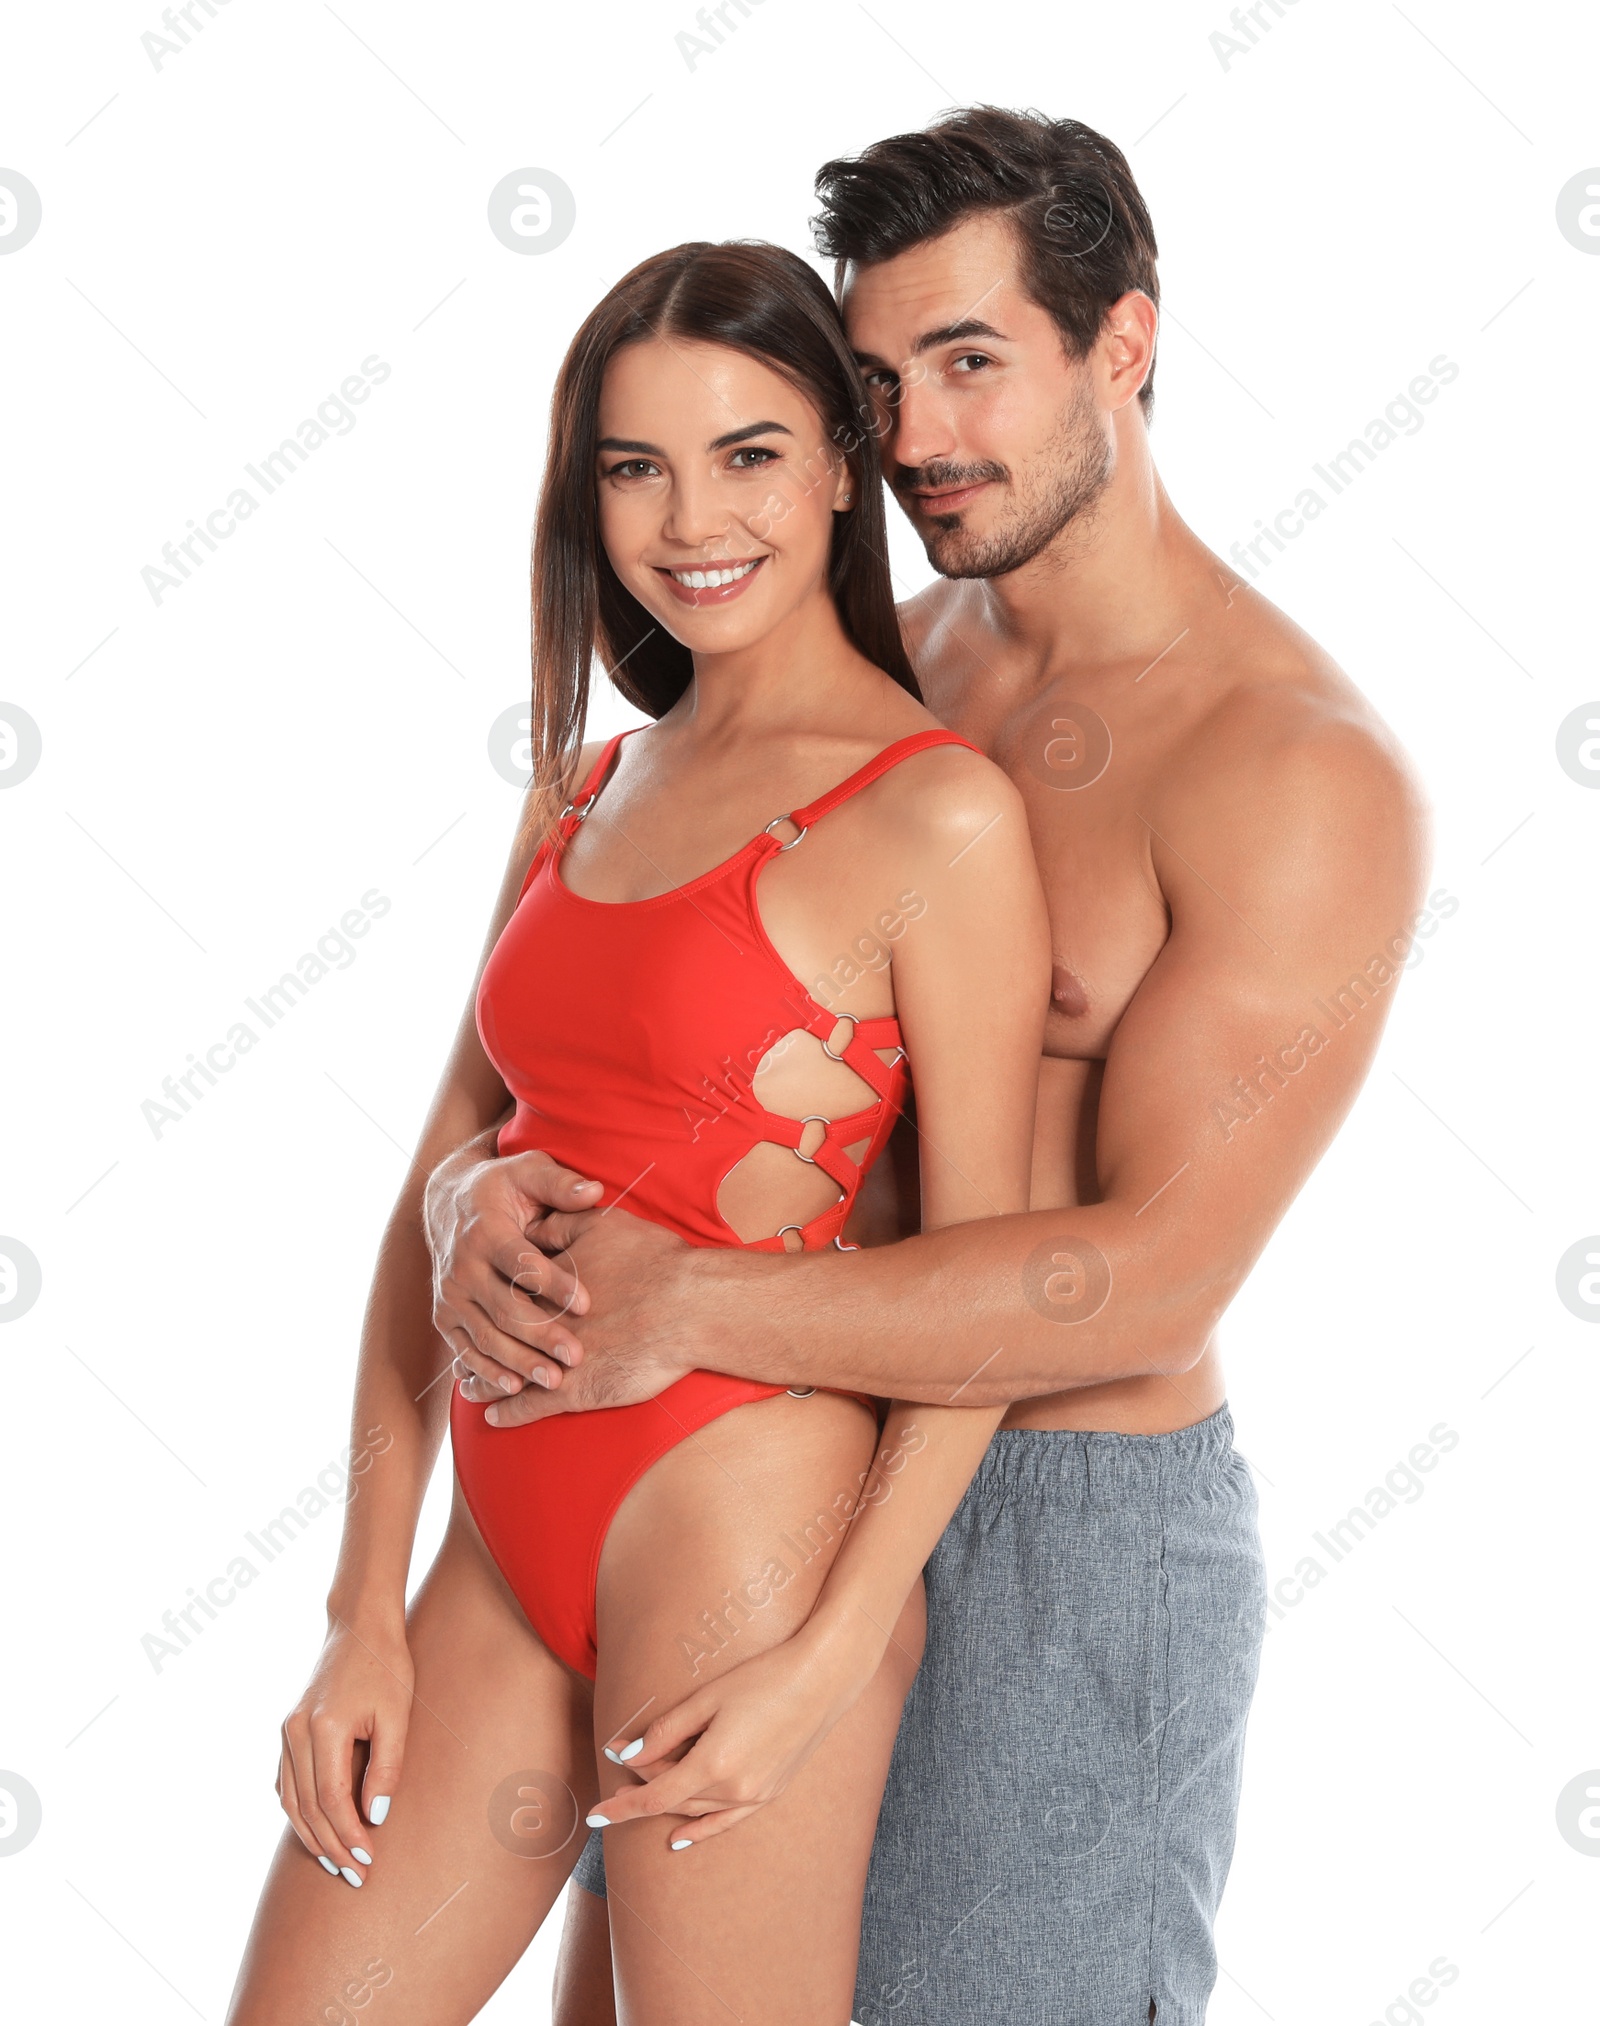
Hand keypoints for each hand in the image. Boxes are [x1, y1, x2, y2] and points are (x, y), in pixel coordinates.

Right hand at [277, 1613, 412, 1886]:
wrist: (359, 1627)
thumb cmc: (386, 1667)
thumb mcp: (397, 1714)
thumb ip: (387, 1767)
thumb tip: (374, 1819)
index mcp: (323, 1727)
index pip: (331, 1801)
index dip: (348, 1836)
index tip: (368, 1862)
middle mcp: (295, 1732)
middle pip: (307, 1808)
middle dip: (331, 1847)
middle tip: (355, 1876)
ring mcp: (286, 1731)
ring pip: (290, 1801)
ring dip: (311, 1836)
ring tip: (336, 1864)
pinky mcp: (288, 1730)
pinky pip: (285, 1783)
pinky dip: (298, 1812)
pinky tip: (316, 1830)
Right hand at [425, 1146, 600, 1397]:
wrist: (446, 1201)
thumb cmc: (501, 1187)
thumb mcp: (528, 1171)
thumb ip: (560, 1183)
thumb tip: (594, 1191)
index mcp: (485, 1231)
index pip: (521, 1263)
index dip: (554, 1284)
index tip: (587, 1304)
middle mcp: (462, 1266)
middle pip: (503, 1308)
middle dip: (540, 1334)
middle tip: (575, 1355)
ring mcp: (450, 1295)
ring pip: (485, 1336)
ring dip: (518, 1361)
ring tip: (553, 1380)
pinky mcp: (444, 1316)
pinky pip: (464, 1349)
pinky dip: (486, 1371)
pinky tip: (514, 1387)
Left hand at [469, 1205, 698, 1425]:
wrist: (689, 1305)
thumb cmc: (653, 1261)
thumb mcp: (605, 1224)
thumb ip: (564, 1220)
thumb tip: (534, 1223)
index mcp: (546, 1284)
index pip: (505, 1293)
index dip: (487, 1301)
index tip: (474, 1305)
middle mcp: (542, 1324)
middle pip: (497, 1337)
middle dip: (478, 1347)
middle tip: (461, 1358)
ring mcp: (554, 1361)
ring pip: (505, 1375)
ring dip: (484, 1383)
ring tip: (469, 1388)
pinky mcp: (573, 1392)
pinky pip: (528, 1408)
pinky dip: (509, 1414)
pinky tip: (496, 1418)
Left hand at [587, 1617, 881, 1848]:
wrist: (822, 1679)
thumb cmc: (764, 1678)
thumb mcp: (708, 1698)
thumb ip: (667, 1731)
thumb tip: (630, 1756)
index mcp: (715, 1764)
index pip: (654, 1796)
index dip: (622, 1805)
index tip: (595, 1812)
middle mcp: (734, 1789)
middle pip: (673, 1799)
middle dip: (641, 1784)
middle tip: (620, 1758)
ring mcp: (754, 1796)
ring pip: (696, 1808)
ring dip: (667, 1799)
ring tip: (641, 1783)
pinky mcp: (769, 1793)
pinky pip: (726, 1821)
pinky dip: (700, 1830)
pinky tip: (680, 1838)